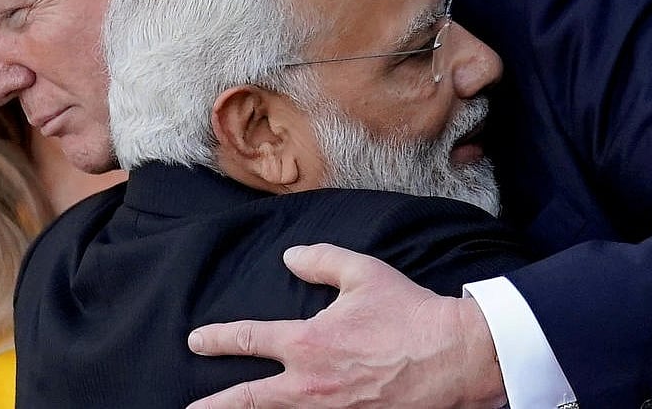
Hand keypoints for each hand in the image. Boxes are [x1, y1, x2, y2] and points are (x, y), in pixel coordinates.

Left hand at [185, 243, 506, 408]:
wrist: (454, 358)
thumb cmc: (410, 314)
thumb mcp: (364, 273)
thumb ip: (321, 261)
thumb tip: (291, 257)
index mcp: (308, 343)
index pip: (249, 339)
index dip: (218, 340)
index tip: (196, 341)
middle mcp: (310, 385)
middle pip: (247, 401)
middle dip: (214, 406)